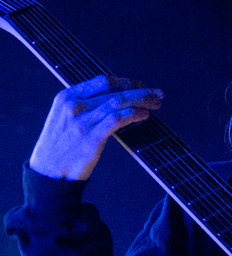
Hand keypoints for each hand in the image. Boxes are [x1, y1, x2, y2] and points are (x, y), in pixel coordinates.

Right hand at [29, 75, 162, 180]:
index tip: (140, 86)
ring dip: (142, 101)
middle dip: (139, 90)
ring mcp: (82, 121)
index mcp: (66, 96)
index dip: (126, 82)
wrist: (49, 173)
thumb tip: (113, 100)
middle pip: (113, 89)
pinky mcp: (91, 138)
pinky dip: (134, 115)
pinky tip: (144, 116)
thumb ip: (84, 106)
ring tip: (156, 104)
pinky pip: (118, 119)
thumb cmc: (60, 147)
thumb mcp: (64, 118)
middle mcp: (74, 105)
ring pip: (118, 102)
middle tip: (157, 94)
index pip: (102, 81)